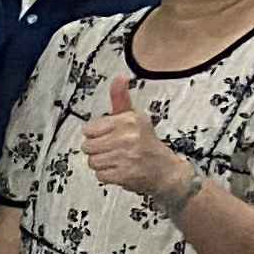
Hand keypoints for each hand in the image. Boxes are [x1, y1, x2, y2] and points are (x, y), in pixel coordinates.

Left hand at [79, 71, 189, 201]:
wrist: (166, 170)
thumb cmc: (146, 142)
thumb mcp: (134, 116)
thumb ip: (120, 98)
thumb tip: (119, 77)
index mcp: (128, 120)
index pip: (89, 129)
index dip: (97, 134)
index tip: (110, 135)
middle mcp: (128, 136)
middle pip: (88, 146)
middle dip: (98, 150)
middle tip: (114, 149)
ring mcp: (126, 156)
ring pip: (92, 161)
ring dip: (102, 163)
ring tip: (117, 160)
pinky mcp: (124, 174)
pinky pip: (100, 175)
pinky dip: (108, 176)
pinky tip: (120, 170)